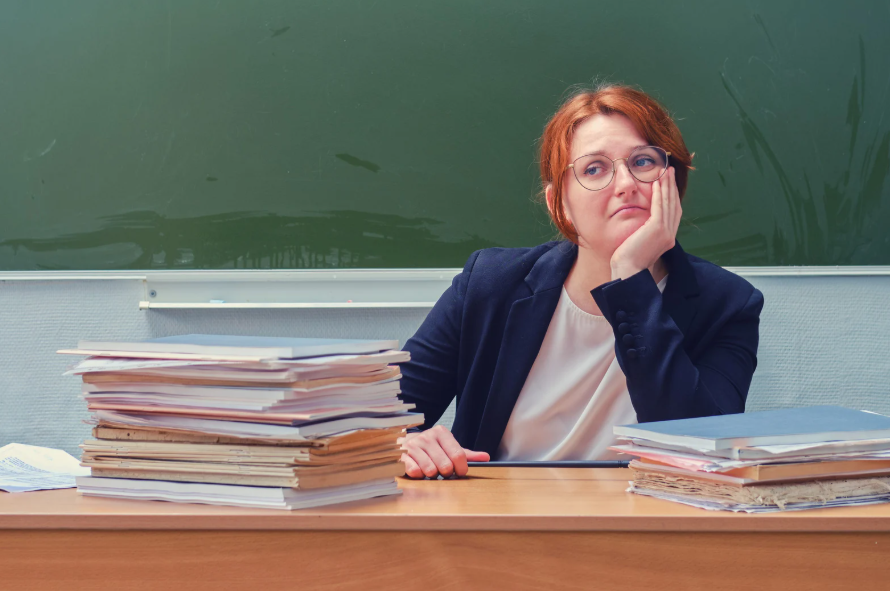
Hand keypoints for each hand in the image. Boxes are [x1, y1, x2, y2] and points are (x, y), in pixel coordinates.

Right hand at [400, 425, 490, 477]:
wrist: (406, 444)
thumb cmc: (431, 448)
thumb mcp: (449, 448)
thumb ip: (466, 454)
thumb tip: (485, 457)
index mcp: (441, 432)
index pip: (458, 455)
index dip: (461, 468)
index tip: (460, 472)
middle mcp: (427, 437)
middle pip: (445, 466)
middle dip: (446, 473)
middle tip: (443, 471)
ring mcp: (413, 446)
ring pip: (431, 471)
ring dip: (432, 475)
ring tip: (430, 469)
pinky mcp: (403, 456)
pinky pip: (416, 472)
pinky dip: (420, 475)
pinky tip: (419, 470)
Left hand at [610, 166, 681, 280]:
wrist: (628, 272)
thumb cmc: (628, 261)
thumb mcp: (640, 243)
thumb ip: (645, 233)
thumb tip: (642, 225)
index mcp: (667, 238)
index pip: (672, 212)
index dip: (672, 195)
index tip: (668, 182)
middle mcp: (669, 234)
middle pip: (673, 204)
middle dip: (672, 186)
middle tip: (670, 170)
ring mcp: (665, 232)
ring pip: (668, 203)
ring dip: (667, 185)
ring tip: (665, 171)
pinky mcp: (657, 229)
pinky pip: (659, 207)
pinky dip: (659, 194)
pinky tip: (657, 183)